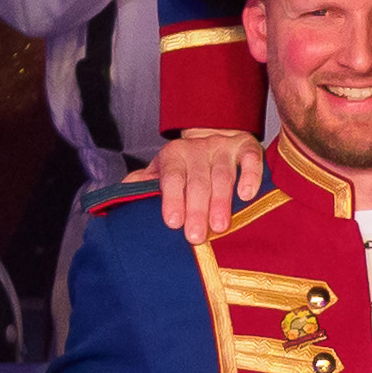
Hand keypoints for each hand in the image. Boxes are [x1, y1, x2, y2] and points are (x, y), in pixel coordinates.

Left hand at [150, 125, 264, 234]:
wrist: (213, 136)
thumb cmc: (185, 167)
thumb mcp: (160, 172)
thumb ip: (142, 184)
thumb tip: (120, 199)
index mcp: (174, 155)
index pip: (172, 177)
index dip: (172, 199)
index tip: (173, 223)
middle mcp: (198, 148)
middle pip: (197, 180)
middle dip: (197, 209)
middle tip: (196, 236)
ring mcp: (223, 147)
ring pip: (223, 174)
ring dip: (221, 201)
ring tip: (220, 227)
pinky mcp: (246, 146)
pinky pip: (251, 159)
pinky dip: (250, 176)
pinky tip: (247, 195)